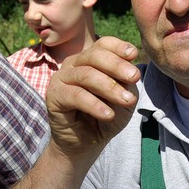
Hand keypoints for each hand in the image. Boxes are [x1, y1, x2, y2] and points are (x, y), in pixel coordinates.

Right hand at [46, 37, 139, 157]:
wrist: (86, 144)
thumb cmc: (105, 116)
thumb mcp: (123, 97)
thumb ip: (126, 82)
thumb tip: (131, 69)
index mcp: (89, 59)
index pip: (102, 44)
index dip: (118, 46)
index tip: (133, 54)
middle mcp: (73, 64)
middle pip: (94, 55)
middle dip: (117, 65)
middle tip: (135, 78)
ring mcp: (61, 78)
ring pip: (86, 75)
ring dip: (110, 87)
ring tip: (127, 101)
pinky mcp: (53, 96)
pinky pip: (75, 96)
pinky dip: (94, 105)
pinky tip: (108, 115)